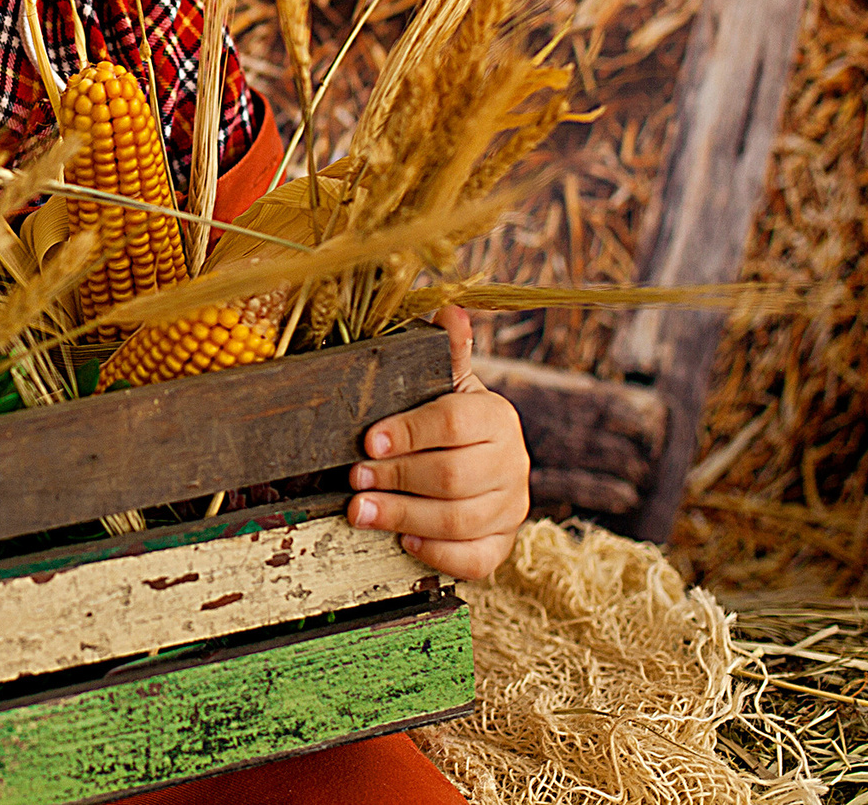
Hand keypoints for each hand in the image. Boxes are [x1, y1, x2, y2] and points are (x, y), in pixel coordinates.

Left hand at [347, 305, 528, 579]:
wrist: (480, 462)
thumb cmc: (450, 421)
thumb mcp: (447, 383)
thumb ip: (446, 352)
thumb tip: (450, 309)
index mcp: (497, 417)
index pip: (455, 422)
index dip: (409, 432)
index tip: (368, 440)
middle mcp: (514, 463)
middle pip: (453, 475)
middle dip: (396, 477)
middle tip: (354, 478)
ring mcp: (512, 507)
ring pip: (459, 519)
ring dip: (403, 515)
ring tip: (360, 510)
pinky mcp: (502, 543)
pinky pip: (477, 559)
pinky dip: (439, 552)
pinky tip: (405, 540)